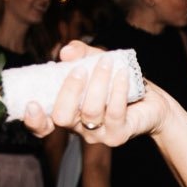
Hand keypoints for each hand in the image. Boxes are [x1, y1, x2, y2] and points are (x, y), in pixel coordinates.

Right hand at [20, 42, 165, 145]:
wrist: (153, 103)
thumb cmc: (120, 83)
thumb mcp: (97, 62)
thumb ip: (80, 54)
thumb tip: (66, 51)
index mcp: (67, 113)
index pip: (42, 126)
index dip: (33, 119)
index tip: (33, 103)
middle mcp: (78, 128)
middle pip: (62, 117)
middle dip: (69, 91)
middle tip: (81, 70)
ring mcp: (98, 135)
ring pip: (90, 112)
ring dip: (98, 83)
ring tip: (107, 63)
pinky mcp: (118, 135)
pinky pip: (114, 112)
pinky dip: (118, 89)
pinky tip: (123, 74)